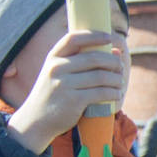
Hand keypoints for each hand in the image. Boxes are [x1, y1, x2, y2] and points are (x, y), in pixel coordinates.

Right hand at [6, 31, 130, 152]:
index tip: (110, 37)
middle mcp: (56, 68)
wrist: (36, 120)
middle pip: (94, 58)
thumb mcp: (56, 73)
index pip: (74, 38)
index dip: (94, 36)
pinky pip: (101, 92)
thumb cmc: (52, 94)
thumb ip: (78, 61)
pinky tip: (117, 94)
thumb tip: (114, 51)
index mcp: (52, 57)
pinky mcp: (73, 100)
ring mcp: (64, 84)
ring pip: (101, 76)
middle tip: (120, 67)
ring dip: (116, 79)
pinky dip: (113, 93)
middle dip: (113, 61)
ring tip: (120, 82)